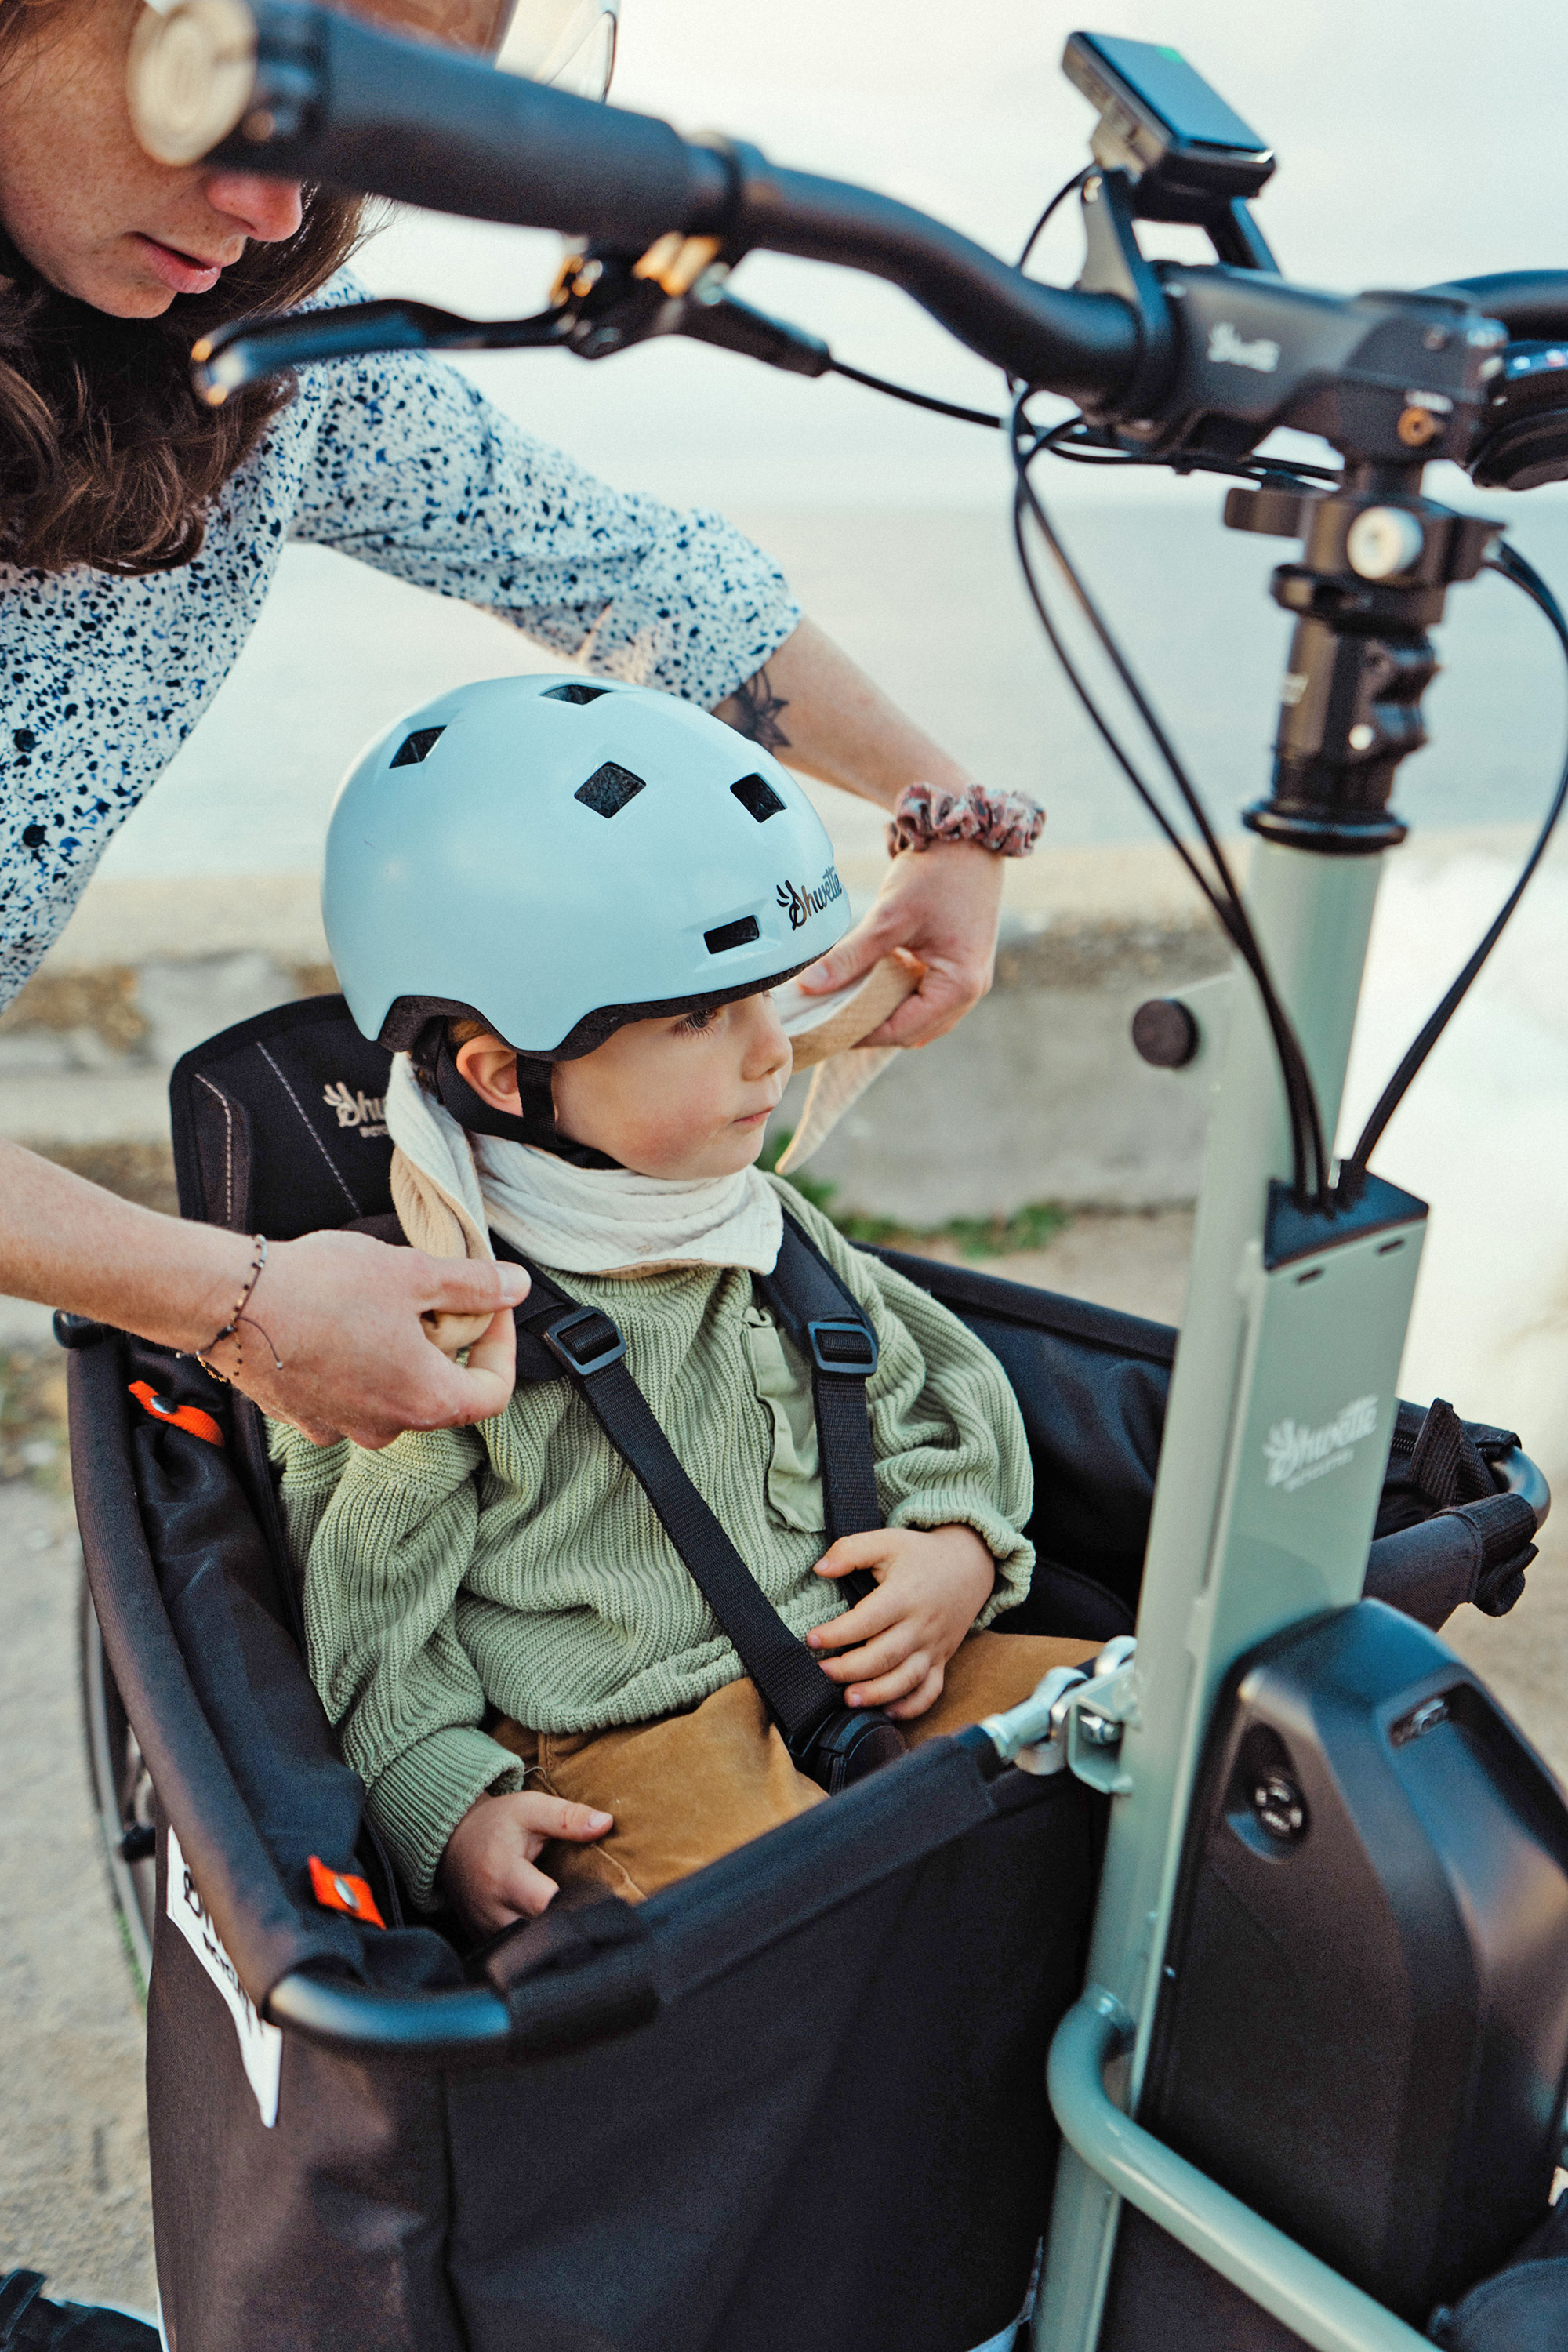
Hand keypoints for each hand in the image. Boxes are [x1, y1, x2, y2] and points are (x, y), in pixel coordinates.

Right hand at [207, 1230, 530, 1448]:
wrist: (228, 1302)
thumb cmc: (321, 1288)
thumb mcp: (413, 1273)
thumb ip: (473, 1285)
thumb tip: (517, 1286)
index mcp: (425, 1401)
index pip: (494, 1394)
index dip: (502, 1346)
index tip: (491, 1306)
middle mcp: (385, 1428)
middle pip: (441, 1391)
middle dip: (446, 1343)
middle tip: (431, 1294)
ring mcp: (339, 1427)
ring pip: (391, 1391)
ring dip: (399, 1352)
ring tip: (379, 1303)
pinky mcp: (302, 1415)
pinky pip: (347, 1392)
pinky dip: (355, 1361)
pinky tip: (336, 1320)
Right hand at [439, 1789, 612, 1935]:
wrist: (455, 1842)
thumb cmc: (497, 1824)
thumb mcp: (531, 1809)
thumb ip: (567, 1817)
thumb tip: (606, 1823)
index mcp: (504, 1874)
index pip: (544, 1903)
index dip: (574, 1903)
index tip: (597, 1895)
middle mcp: (492, 1909)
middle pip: (540, 1933)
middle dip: (567, 1923)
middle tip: (589, 1909)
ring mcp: (485, 1930)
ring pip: (529, 1948)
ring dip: (552, 1936)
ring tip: (570, 1917)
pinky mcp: (484, 1940)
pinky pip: (515, 1952)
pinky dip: (535, 1943)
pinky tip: (549, 1926)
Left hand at [794, 842, 1003, 1047]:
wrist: (967, 835)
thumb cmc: (937, 873)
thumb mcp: (889, 916)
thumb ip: (851, 956)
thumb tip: (809, 985)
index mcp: (960, 986)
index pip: (902, 1030)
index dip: (861, 1034)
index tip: (824, 1029)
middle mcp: (971, 991)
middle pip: (913, 1031)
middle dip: (872, 1028)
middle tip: (829, 1020)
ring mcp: (969, 979)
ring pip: (921, 1017)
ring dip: (887, 1014)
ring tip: (846, 1006)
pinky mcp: (961, 965)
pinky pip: (927, 998)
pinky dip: (900, 999)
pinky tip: (870, 988)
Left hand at [806, 1524, 995, 1718]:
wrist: (970, 1565)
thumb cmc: (921, 1555)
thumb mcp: (886, 1541)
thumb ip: (851, 1550)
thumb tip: (820, 1568)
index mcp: (904, 1595)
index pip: (867, 1620)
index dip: (838, 1633)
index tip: (812, 1640)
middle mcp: (921, 1625)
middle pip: (885, 1656)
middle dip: (850, 1670)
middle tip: (822, 1673)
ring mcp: (933, 1646)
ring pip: (907, 1679)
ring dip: (878, 1694)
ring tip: (849, 1699)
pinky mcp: (942, 1660)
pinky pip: (931, 1691)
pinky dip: (911, 1706)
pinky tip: (887, 1711)